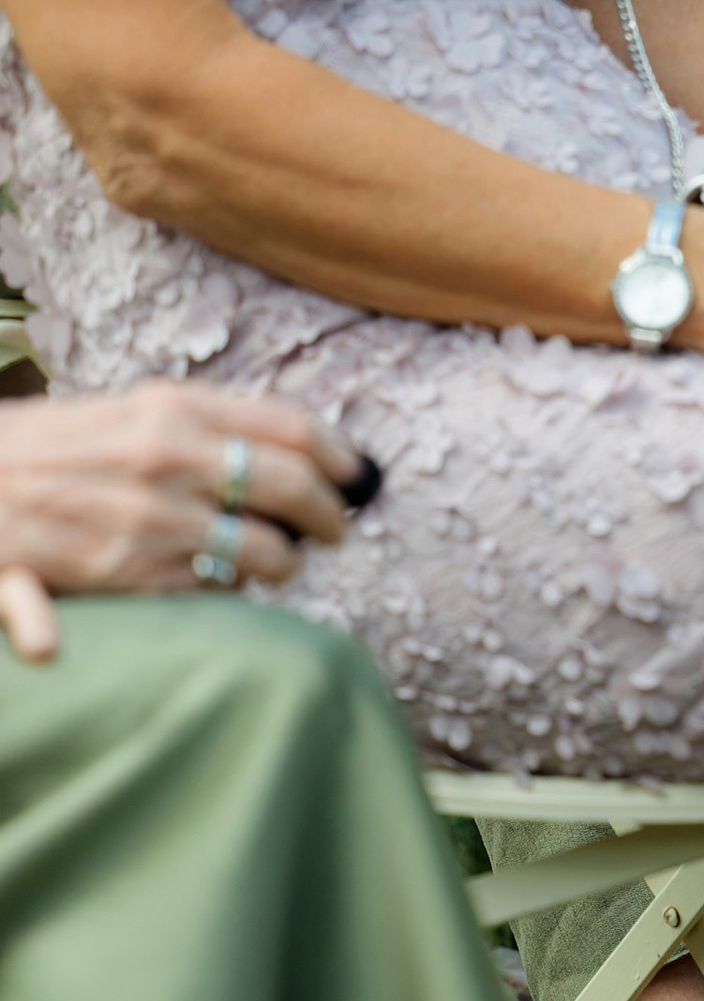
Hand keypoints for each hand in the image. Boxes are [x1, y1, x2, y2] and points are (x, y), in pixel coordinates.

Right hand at [0, 381, 357, 661]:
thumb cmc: (49, 447)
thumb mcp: (126, 411)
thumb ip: (203, 424)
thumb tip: (288, 447)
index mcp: (174, 407)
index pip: (292, 427)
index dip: (340, 457)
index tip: (357, 477)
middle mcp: (167, 459)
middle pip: (291, 489)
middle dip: (329, 516)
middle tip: (335, 532)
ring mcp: (145, 520)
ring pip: (258, 553)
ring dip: (280, 563)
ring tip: (277, 563)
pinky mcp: (121, 577)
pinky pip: (206, 593)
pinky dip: (222, 592)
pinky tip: (213, 586)